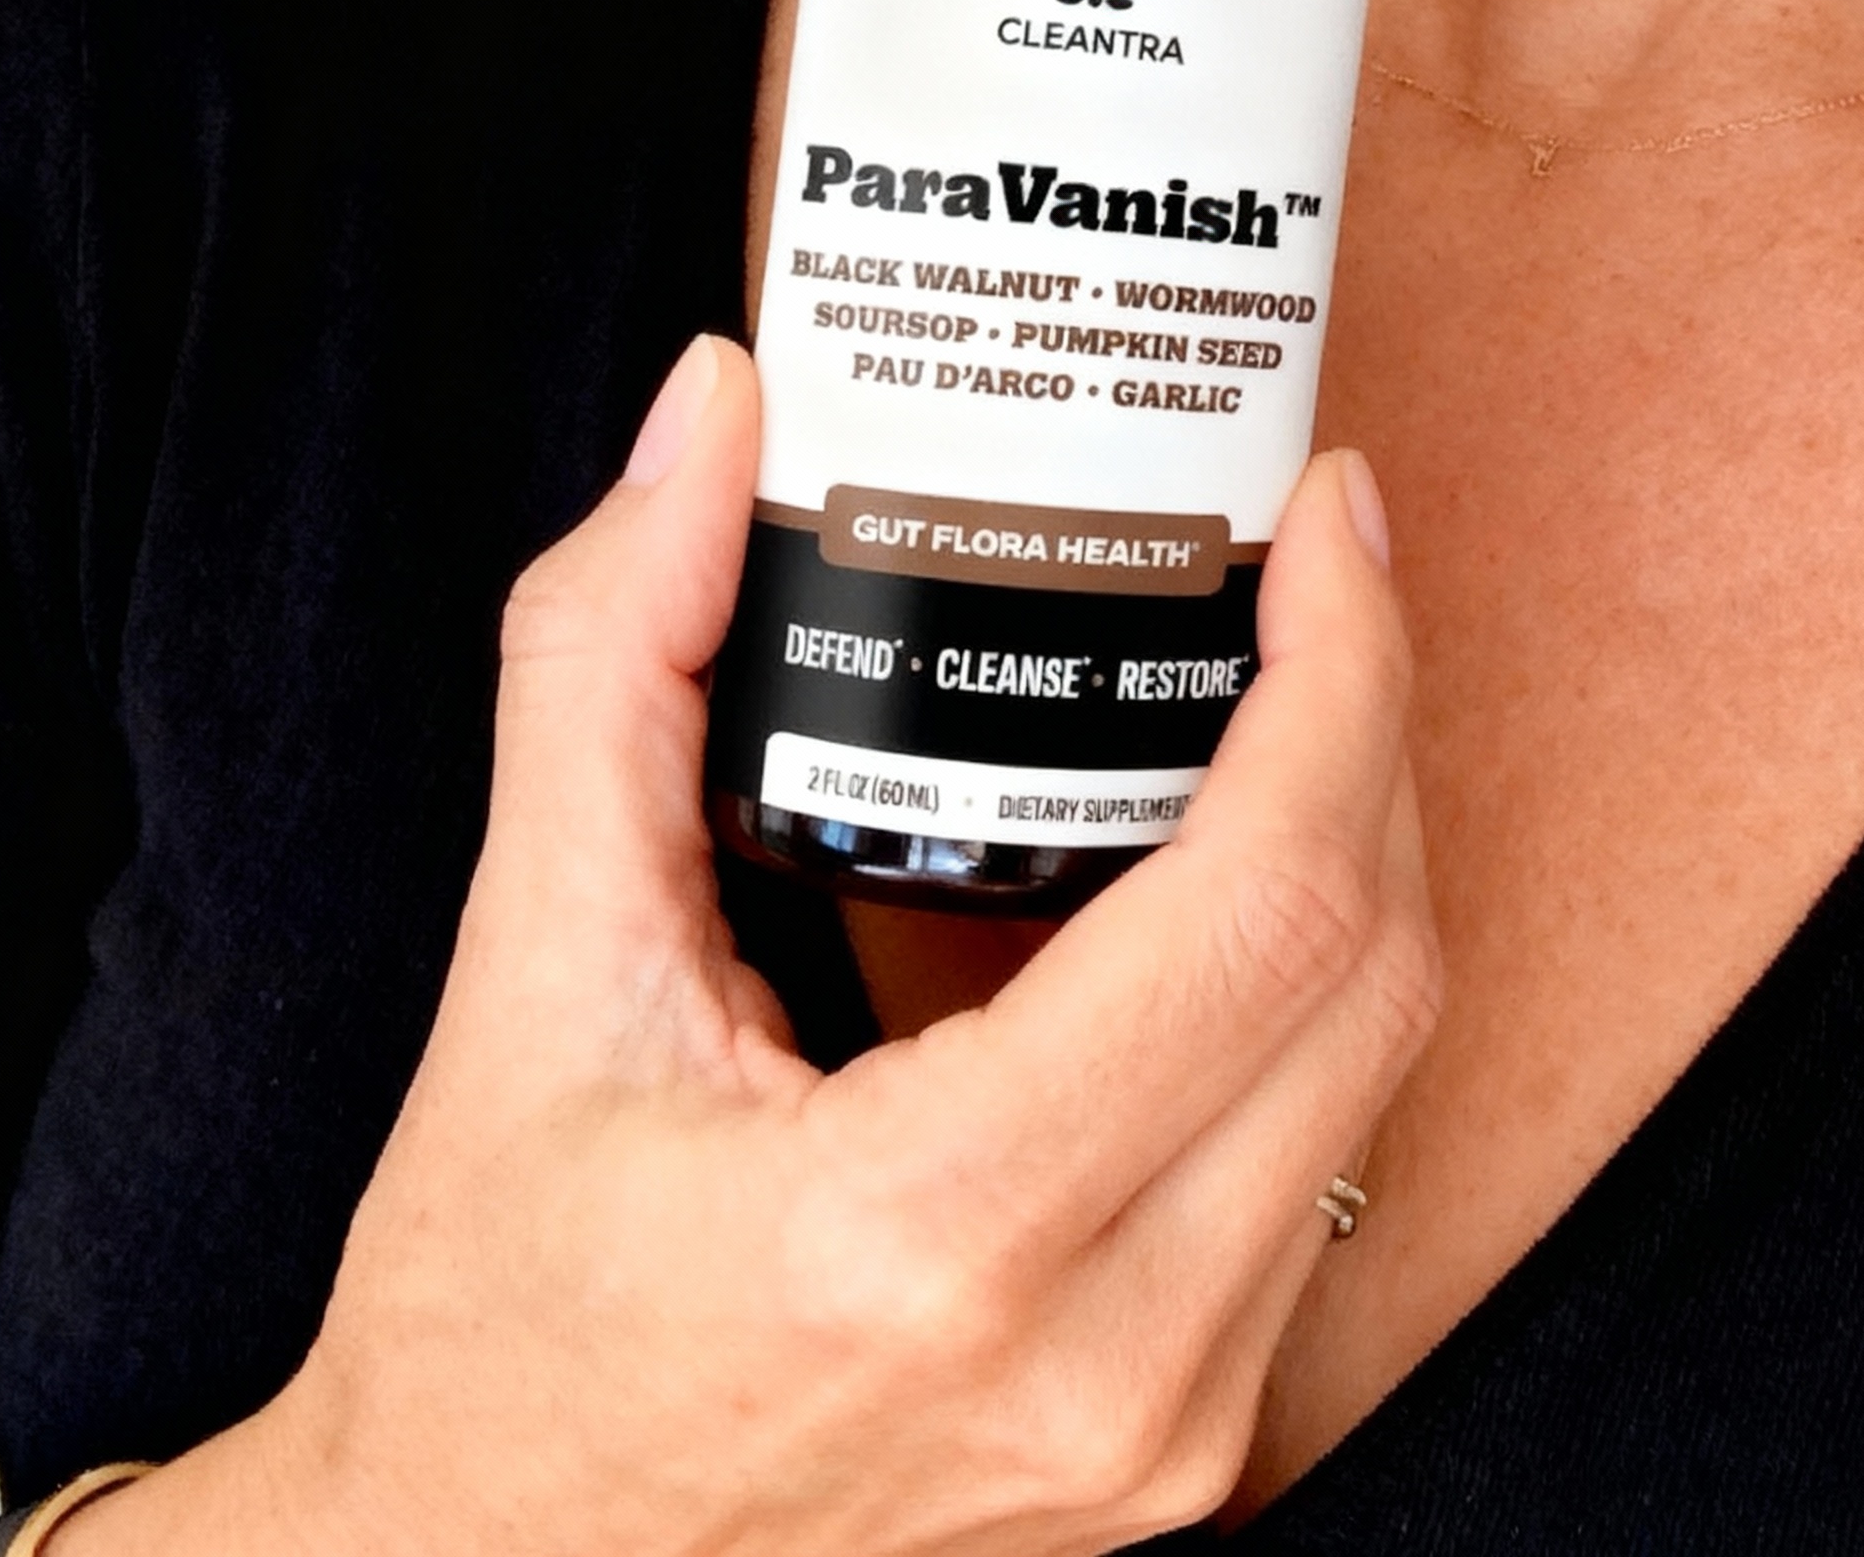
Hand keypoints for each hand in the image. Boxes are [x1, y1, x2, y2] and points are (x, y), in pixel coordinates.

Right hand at [98, 338, 1439, 1556]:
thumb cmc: (485, 1334)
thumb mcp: (526, 979)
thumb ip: (611, 661)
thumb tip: (716, 411)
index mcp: (939, 1237)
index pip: (1273, 906)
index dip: (1343, 673)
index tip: (1321, 515)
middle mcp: (1103, 1366)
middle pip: (1376, 974)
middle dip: (1375, 725)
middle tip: (1309, 559)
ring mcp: (1165, 1438)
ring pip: (1378, 1075)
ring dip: (1363, 851)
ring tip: (1284, 683)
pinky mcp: (1179, 1460)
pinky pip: (1323, 1168)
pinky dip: (1310, 993)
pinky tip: (1235, 870)